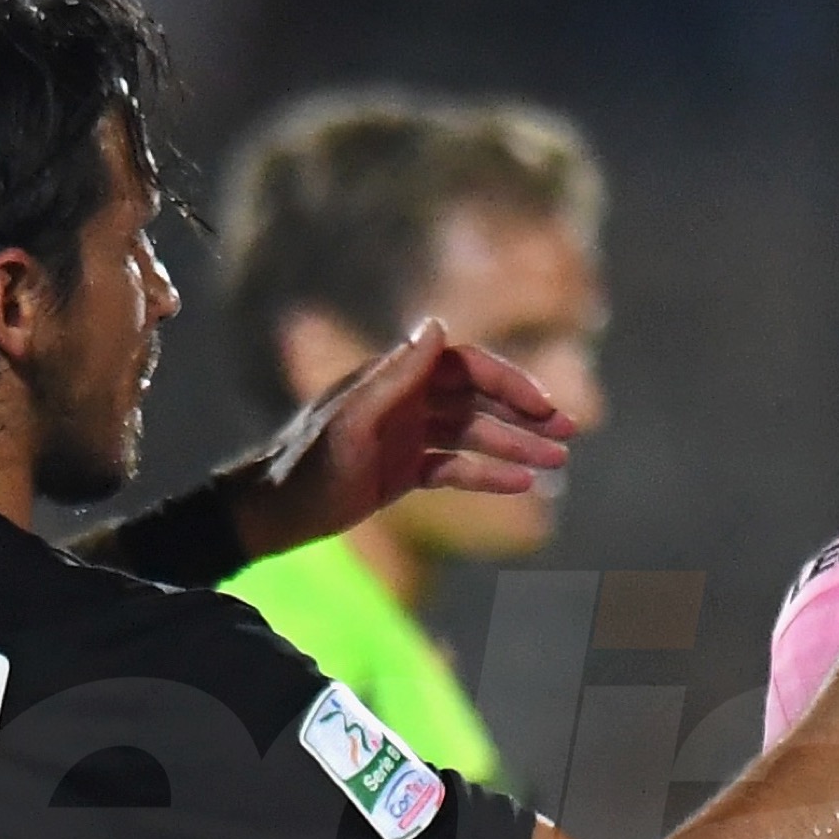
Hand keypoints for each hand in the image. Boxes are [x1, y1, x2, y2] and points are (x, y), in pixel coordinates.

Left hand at [223, 318, 574, 558]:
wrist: (269, 513)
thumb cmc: (304, 467)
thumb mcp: (352, 422)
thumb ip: (396, 375)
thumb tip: (436, 324)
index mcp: (393, 379)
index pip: (465, 367)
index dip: (508, 382)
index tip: (544, 407)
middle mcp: (404, 401)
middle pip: (477, 398)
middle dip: (524, 413)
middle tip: (570, 432)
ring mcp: (405, 436)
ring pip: (473, 434)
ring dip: (515, 446)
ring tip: (557, 463)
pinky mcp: (401, 471)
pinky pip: (455, 468)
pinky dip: (488, 475)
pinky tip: (522, 486)